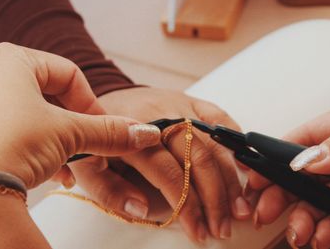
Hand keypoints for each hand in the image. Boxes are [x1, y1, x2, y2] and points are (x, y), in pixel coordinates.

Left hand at [0, 43, 159, 187]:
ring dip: (63, 145)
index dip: (92, 105)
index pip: (71, 76)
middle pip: (56, 99)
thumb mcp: (68, 133)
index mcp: (14, 61)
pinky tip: (51, 173)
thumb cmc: (8, 143)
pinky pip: (21, 132)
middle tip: (91, 152)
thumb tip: (146, 133)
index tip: (104, 130)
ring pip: (40, 119)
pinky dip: (41, 152)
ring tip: (70, 169)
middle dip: (78, 131)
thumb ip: (110, 131)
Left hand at [70, 87, 251, 241]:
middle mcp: (162, 117)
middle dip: (215, 197)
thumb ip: (109, 191)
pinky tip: (243, 166)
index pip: (169, 172)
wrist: (109, 98)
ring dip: (230, 178)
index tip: (198, 230)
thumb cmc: (101, 136)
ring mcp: (180, 106)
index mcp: (133, 135)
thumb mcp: (86, 166)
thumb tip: (142, 210)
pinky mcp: (191, 101)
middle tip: (223, 226)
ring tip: (240, 208)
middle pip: (198, 158)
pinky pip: (219, 117)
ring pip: (214, 143)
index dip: (187, 205)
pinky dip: (234, 141)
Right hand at [244, 98, 329, 248]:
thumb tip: (309, 159)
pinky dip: (327, 229)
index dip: (276, 156)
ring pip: (320, 198)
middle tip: (264, 210)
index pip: (304, 138)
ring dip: (303, 217)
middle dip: (281, 193)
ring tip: (297, 232)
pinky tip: (319, 236)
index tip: (256, 172)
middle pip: (305, 173)